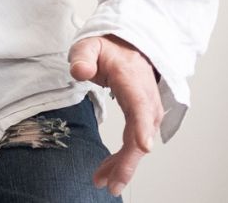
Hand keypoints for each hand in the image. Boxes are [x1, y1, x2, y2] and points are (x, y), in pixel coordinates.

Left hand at [69, 34, 160, 194]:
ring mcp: (148, 114)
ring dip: (122, 167)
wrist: (131, 49)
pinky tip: (107, 173)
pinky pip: (133, 145)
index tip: (144, 147)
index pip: (141, 107)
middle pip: (139, 136)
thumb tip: (79, 71)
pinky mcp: (143, 122)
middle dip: (127, 162)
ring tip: (102, 182)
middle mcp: (147, 103)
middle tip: (111, 183)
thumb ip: (83, 56)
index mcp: (134, 83)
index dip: (142, 128)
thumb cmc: (110, 49)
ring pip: (137, 146)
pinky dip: (122, 160)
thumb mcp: (90, 45)